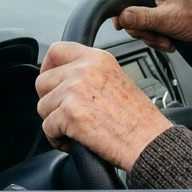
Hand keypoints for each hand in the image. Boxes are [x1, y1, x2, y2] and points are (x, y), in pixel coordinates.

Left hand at [35, 42, 172, 170]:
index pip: (56, 50)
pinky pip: (47, 128)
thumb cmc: (138, 118)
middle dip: (50, 101)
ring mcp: (75, 90)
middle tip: (67, 114)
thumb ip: (89, 74)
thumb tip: (63, 80)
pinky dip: (57, 139)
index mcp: (98, 58)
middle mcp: (84, 69)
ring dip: (54, 122)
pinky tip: (75, 141)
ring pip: (42, 106)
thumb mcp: (116, 79)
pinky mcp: (69, 113)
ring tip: (76, 130)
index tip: (52, 83)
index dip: (48, 68)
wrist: (148, 141)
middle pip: (42, 81)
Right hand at [112, 0, 191, 53]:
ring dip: (150, 34)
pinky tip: (169, 40)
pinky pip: (150, 24)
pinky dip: (157, 35)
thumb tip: (121, 17)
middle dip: (140, 26)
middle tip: (152, 34)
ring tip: (165, 39)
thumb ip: (140, 18)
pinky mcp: (165, 10)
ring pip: (140, 18)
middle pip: (129, 6)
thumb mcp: (167, 20)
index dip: (117, 5)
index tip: (122, 22)